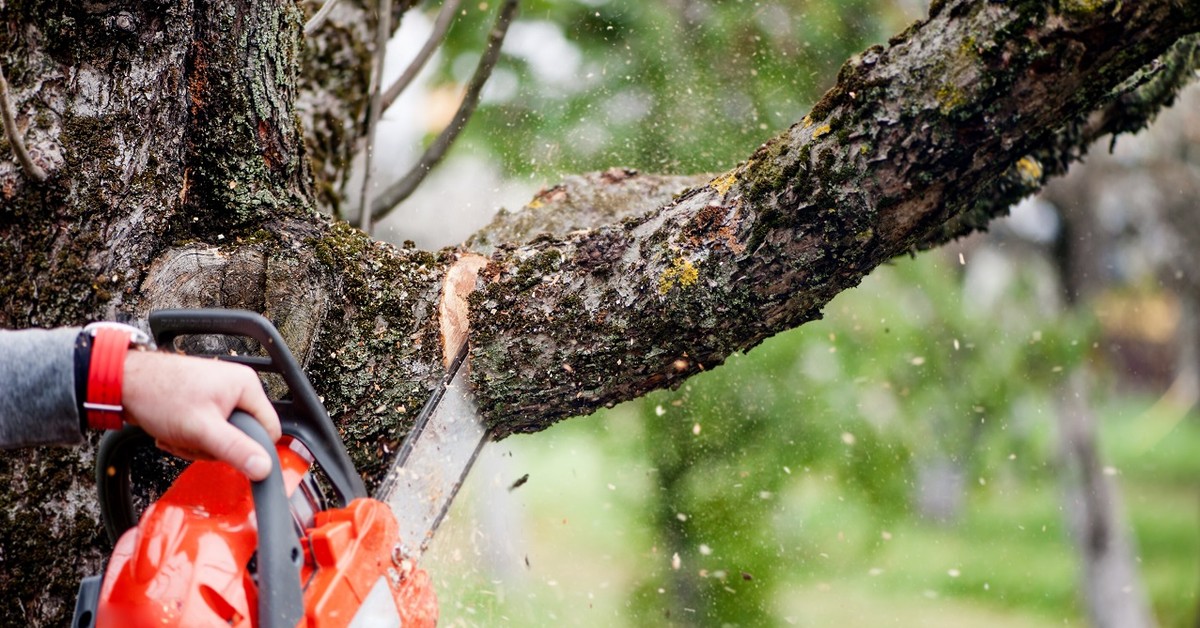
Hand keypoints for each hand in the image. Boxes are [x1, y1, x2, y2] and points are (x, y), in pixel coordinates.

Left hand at [120, 351, 281, 480]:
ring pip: (222, 437)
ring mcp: (219, 395)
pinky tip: (173, 431)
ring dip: (197, 444)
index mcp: (246, 386)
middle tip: (193, 440)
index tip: (225, 452)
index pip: (269, 430)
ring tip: (178, 434)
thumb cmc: (159, 395)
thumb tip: (264, 468)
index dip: (250, 448)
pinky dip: (189, 437)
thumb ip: (235, 449)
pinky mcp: (203, 403)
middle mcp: (237, 387)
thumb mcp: (202, 429)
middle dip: (214, 446)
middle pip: (242, 436)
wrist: (123, 383)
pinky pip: (207, 432)